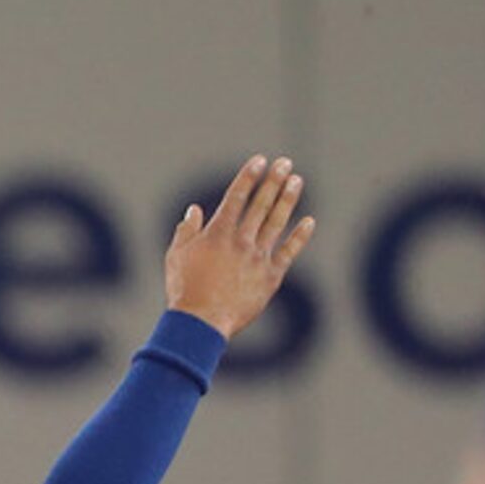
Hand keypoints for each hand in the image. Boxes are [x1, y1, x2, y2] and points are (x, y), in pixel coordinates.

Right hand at [164, 155, 316, 337]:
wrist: (201, 322)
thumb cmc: (184, 290)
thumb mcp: (176, 257)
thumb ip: (186, 231)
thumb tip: (194, 210)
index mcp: (217, 233)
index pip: (236, 197)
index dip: (249, 177)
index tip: (260, 161)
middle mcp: (241, 240)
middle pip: (261, 204)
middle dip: (273, 180)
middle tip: (285, 163)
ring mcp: (258, 257)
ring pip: (277, 222)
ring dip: (287, 199)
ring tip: (296, 180)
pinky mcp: (271, 276)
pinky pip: (288, 251)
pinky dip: (299, 236)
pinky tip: (309, 221)